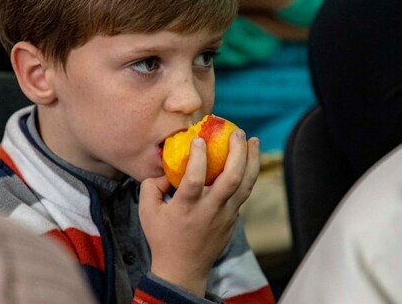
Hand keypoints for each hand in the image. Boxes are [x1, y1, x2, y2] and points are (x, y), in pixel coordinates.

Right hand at [139, 130, 260, 295]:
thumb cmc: (162, 238)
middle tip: (237, 132)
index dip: (198, 157)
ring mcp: (225, 216)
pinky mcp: (233, 219)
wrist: (183, 269)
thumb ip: (152, 185)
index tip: (199, 138)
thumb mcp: (147, 211)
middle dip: (237, 152)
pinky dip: (249, 174)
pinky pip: (244, 193)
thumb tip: (166, 168)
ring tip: (254, 141)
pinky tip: (249, 160)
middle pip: (231, 179)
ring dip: (252, 160)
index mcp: (186, 208)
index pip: (195, 179)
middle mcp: (209, 211)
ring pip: (245, 185)